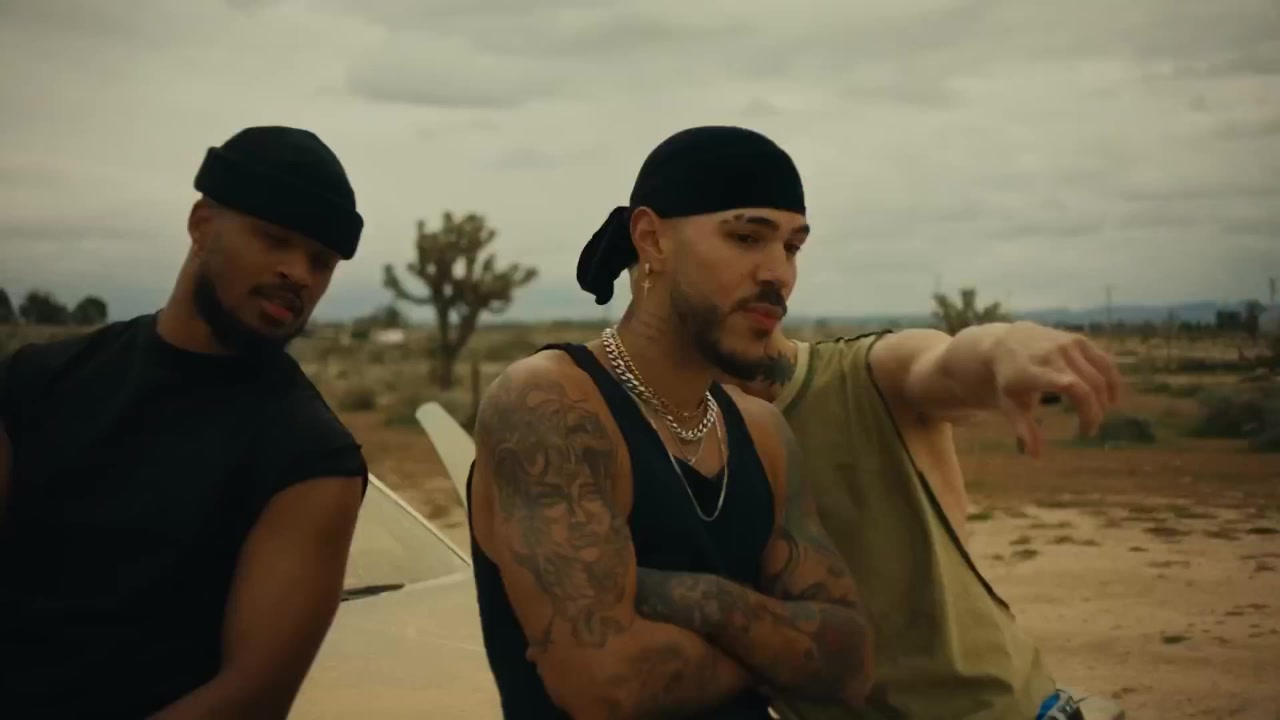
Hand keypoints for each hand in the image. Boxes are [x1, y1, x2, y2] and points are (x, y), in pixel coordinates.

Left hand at [988, 322, 1122, 456]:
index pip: (1070, 386)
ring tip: (1101, 414)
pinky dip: (1112, 379)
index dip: (1086, 409)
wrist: (1005, 343)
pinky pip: (1103, 360)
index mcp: (1035, 371)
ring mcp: (1067, 344)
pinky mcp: (1078, 339)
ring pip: (1100, 372)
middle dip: (1095, 410)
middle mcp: (1053, 354)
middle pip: (1089, 383)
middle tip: (1090, 429)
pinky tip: (1112, 398)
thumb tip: (1035, 456)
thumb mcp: (1009, 404)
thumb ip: (1023, 428)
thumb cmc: (1008, 379)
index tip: (1086, 432)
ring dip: (1106, 396)